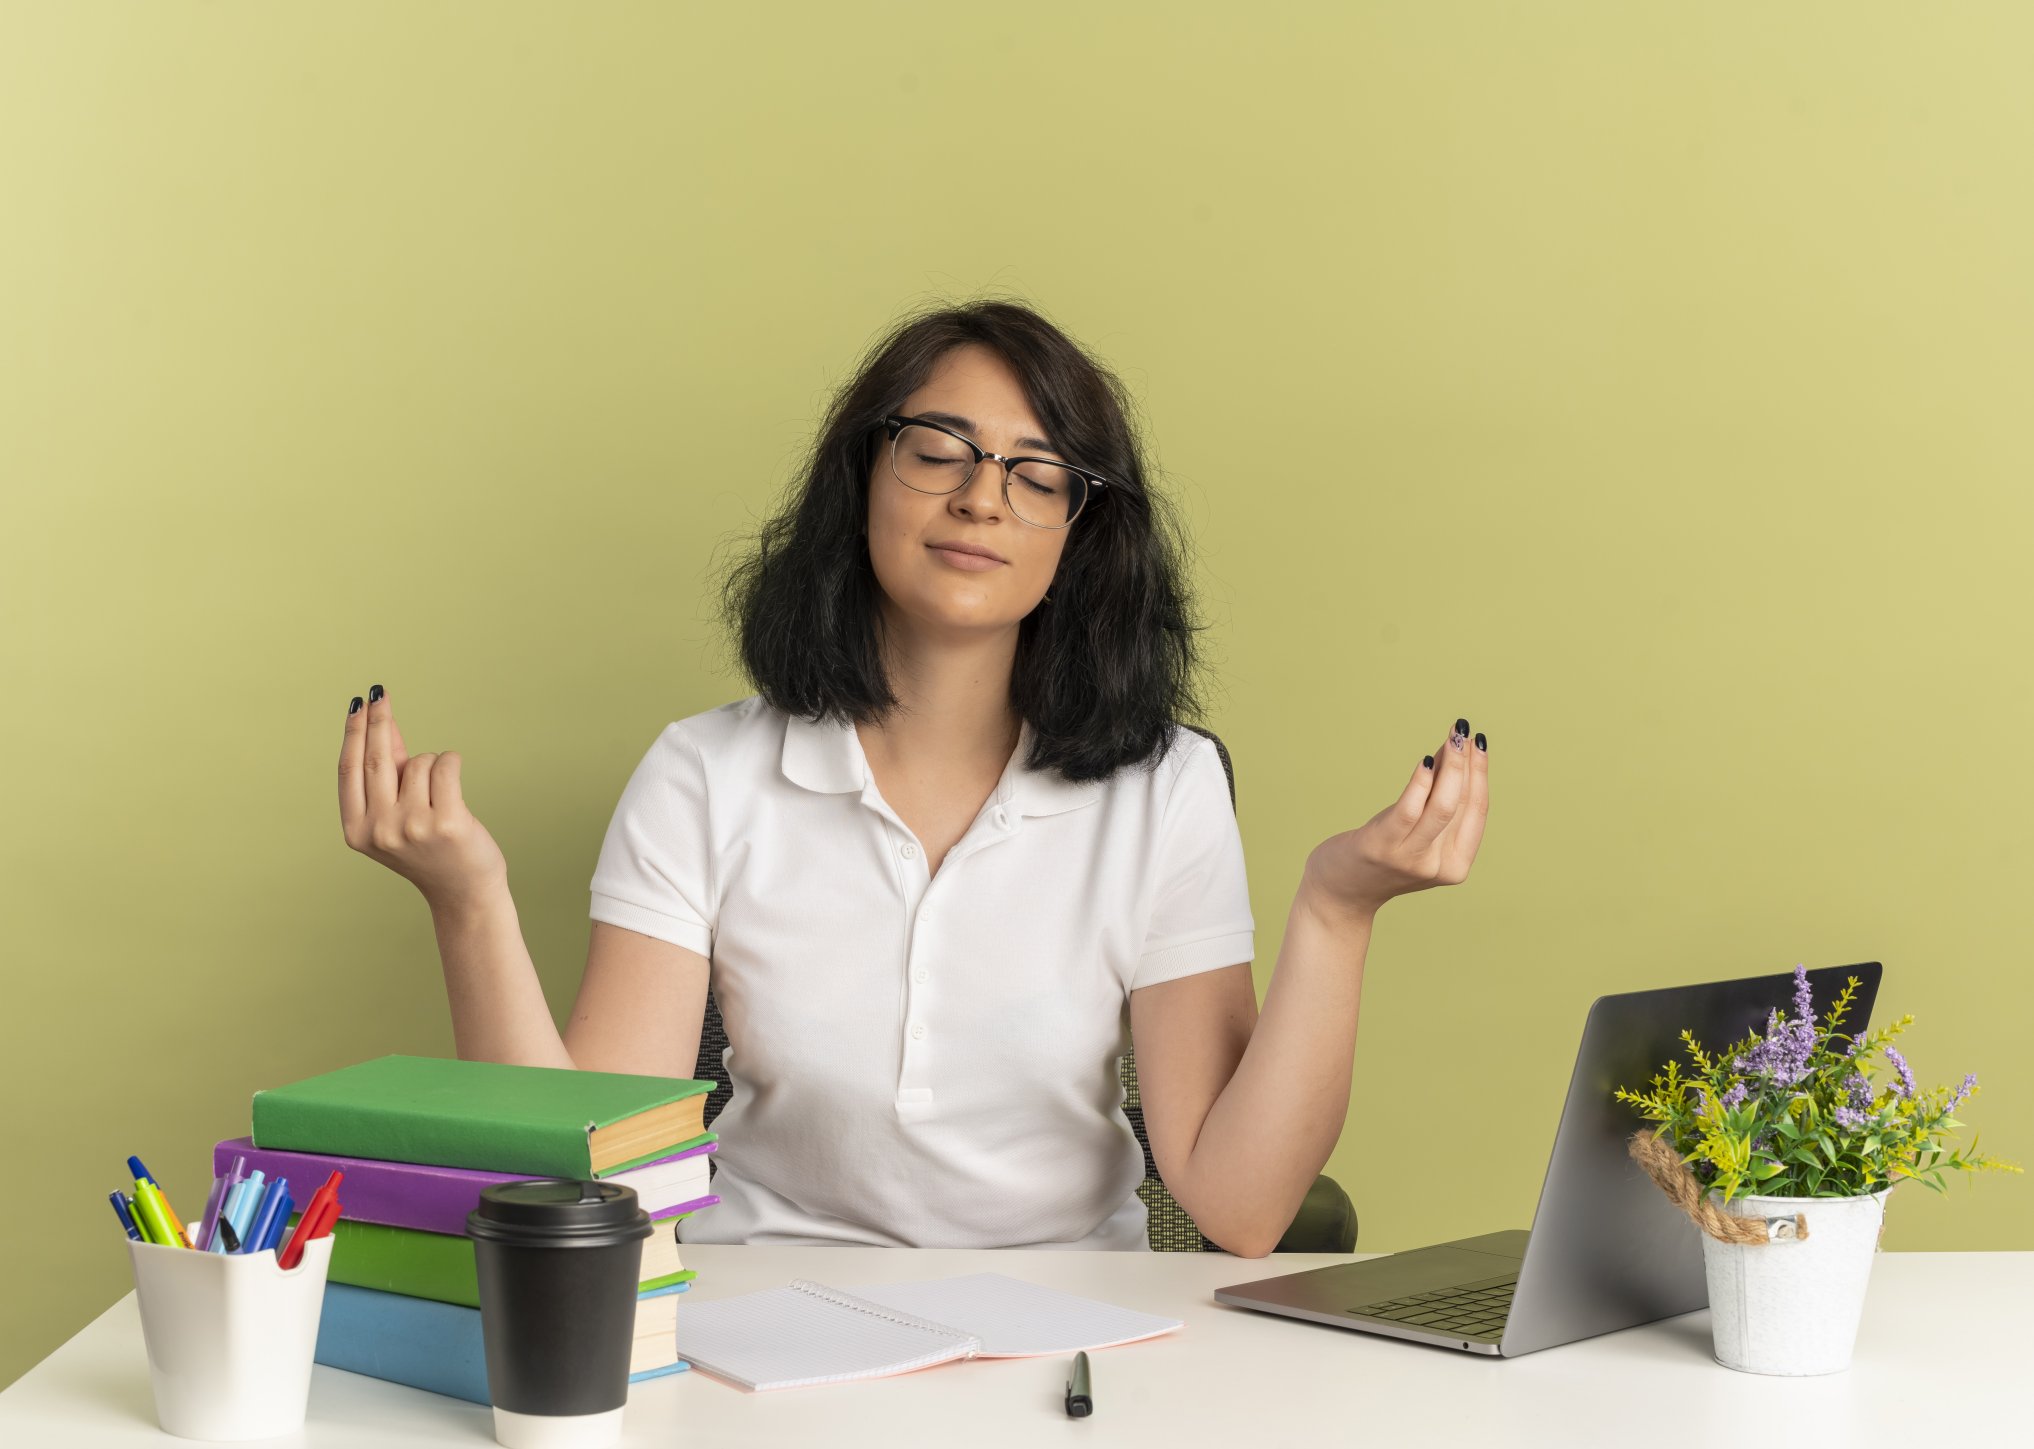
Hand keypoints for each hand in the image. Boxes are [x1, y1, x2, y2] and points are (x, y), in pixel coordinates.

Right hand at [338, 685, 506, 910]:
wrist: (463, 890)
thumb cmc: (428, 847)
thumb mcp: (394, 814)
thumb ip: (386, 772)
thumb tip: (380, 720)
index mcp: (356, 831)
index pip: (349, 769)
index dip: (353, 732)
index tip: (359, 702)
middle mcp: (379, 830)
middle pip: (376, 759)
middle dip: (379, 721)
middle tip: (380, 694)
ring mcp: (412, 827)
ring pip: (419, 762)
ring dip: (432, 763)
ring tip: (439, 794)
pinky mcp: (446, 821)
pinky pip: (446, 765)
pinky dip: (451, 762)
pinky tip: (453, 783)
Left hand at [1302, 717, 1489, 918]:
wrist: (1341, 892)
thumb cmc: (1383, 854)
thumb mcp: (1418, 832)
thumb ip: (1437, 800)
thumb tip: (1452, 749)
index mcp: (1456, 865)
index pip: (1478, 810)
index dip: (1480, 773)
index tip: (1478, 741)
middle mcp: (1438, 865)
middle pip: (1463, 804)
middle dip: (1467, 763)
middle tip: (1463, 729)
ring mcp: (1411, 859)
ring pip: (1443, 806)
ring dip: (1451, 766)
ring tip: (1453, 736)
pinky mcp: (1382, 847)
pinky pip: (1409, 811)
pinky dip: (1421, 783)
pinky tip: (1426, 760)